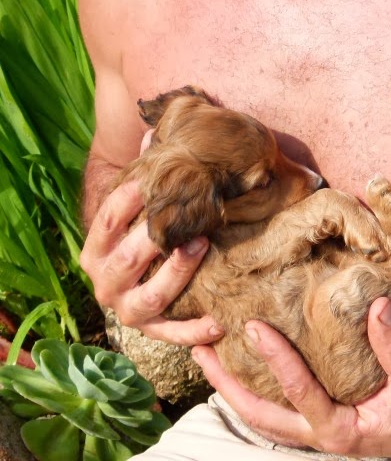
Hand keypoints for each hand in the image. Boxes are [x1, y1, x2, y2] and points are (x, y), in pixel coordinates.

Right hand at [80, 131, 223, 344]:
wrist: (145, 277)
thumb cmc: (149, 229)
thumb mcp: (144, 203)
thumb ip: (147, 172)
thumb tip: (155, 132)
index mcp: (95, 248)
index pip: (108, 219)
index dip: (131, 198)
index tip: (158, 177)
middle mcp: (104, 281)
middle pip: (129, 258)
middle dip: (158, 238)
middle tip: (192, 218)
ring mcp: (126, 308)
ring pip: (150, 297)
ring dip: (176, 274)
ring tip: (202, 247)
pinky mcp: (152, 329)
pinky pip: (172, 334)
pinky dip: (193, 331)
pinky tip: (218, 322)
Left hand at [193, 297, 390, 459]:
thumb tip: (376, 306)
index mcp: (341, 430)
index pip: (299, 394)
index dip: (276, 361)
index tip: (255, 328)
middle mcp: (321, 432)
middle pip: (261, 414)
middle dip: (227, 384)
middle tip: (199, 348)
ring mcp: (318, 426)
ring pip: (264, 412)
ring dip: (233, 385)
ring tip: (207, 352)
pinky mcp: (323, 414)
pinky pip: (281, 402)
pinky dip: (258, 384)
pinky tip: (247, 358)